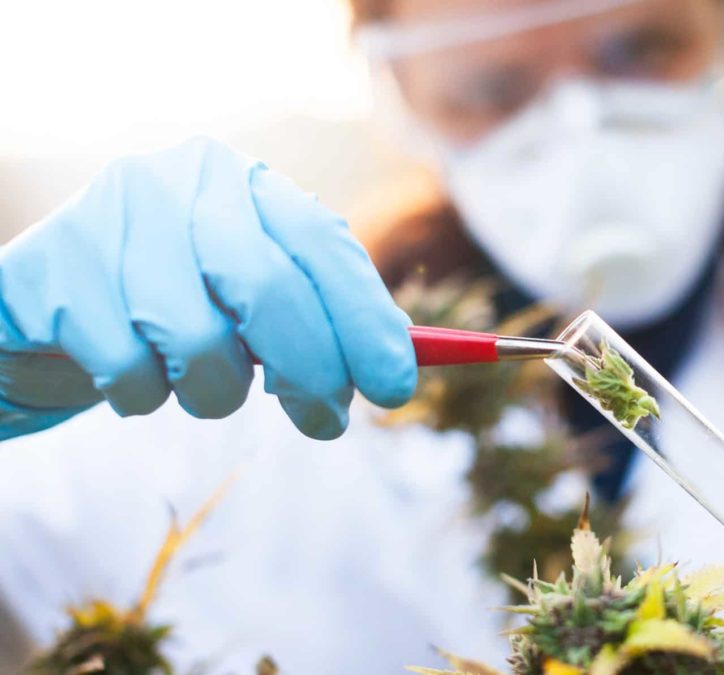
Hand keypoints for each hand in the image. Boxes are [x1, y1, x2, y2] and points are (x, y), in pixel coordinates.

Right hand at [0, 137, 416, 439]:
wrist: (46, 312)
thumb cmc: (175, 309)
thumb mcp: (254, 301)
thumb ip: (320, 314)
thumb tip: (399, 358)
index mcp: (243, 182)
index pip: (322, 244)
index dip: (365, 320)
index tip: (395, 386)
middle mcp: (178, 182)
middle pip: (269, 288)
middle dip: (311, 371)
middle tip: (327, 424)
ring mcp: (107, 220)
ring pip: (197, 340)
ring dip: (215, 393)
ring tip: (201, 387)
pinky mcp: (50, 273)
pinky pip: (127, 369)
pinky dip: (143, 397)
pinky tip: (132, 378)